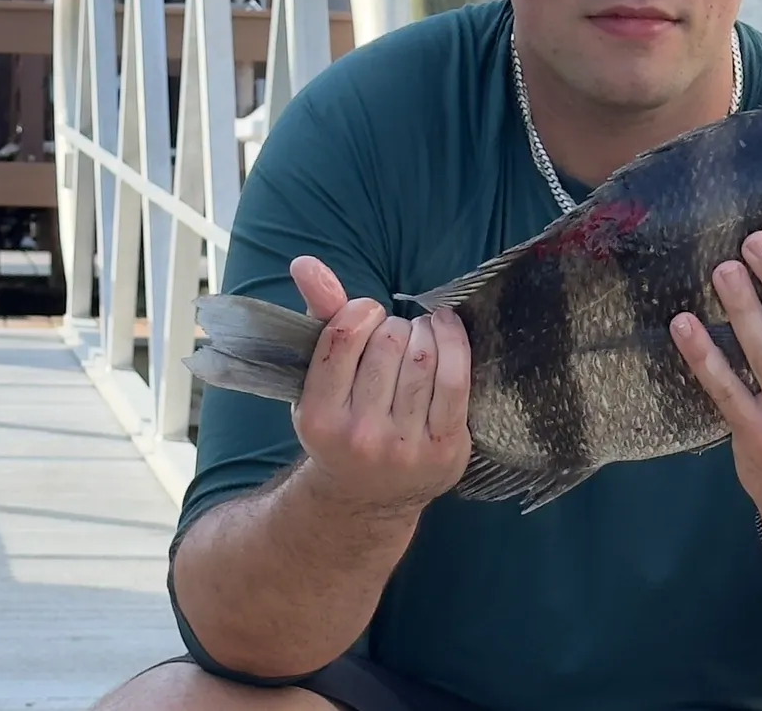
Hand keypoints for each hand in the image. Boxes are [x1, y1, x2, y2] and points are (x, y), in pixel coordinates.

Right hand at [286, 255, 471, 516]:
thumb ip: (319, 316)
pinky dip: (455, 341)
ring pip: (423, 356)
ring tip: (418, 336)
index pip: (344, 335)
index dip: (362, 311)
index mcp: (319, 417)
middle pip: (389, 342)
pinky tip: (445, 328)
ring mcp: (405, 446)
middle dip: (394, 325)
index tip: (367, 316)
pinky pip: (456, 379)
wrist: (365, 499)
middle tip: (393, 335)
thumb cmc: (342, 422)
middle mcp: (360, 435)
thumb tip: (305, 262)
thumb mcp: (318, 379)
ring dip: (424, 331)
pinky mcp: (444, 449)